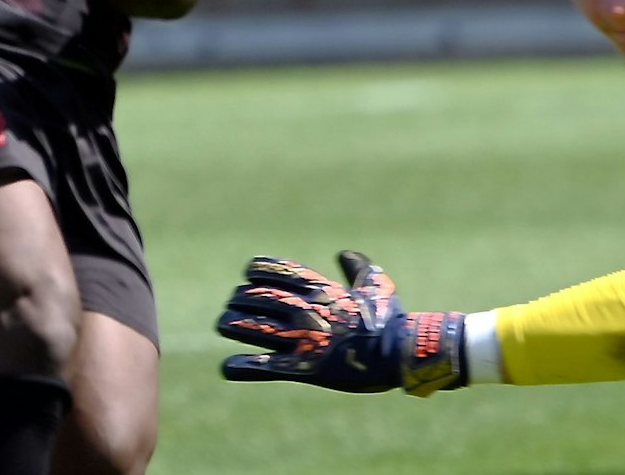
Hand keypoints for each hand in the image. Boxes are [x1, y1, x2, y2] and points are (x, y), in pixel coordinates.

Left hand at [216, 251, 466, 396]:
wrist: (400, 352)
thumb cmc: (389, 318)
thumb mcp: (377, 284)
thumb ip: (358, 266)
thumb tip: (344, 254)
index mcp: (321, 289)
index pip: (276, 271)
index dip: (256, 270)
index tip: (248, 275)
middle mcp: (306, 310)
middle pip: (256, 297)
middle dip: (239, 299)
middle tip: (232, 304)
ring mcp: (303, 339)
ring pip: (252, 327)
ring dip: (232, 325)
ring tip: (223, 325)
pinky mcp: (304, 369)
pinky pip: (264, 367)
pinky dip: (242, 367)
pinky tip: (229, 367)